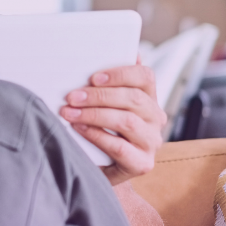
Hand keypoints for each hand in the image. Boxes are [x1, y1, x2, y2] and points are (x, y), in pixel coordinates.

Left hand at [59, 62, 165, 184]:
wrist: (102, 170)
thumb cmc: (102, 132)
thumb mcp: (105, 107)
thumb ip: (107, 85)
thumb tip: (101, 56)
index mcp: (149, 99)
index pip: (145, 77)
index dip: (120, 74)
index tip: (93, 77)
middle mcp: (155, 119)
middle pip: (134, 99)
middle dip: (99, 96)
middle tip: (72, 97)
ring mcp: (151, 142)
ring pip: (127, 121)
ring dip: (94, 114)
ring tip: (70, 113)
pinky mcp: (142, 163)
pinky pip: (119, 147)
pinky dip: (96, 135)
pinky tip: (79, 129)